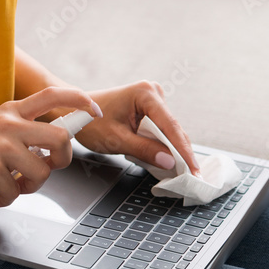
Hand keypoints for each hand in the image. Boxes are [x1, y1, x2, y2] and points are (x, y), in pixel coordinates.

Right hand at [0, 87, 100, 206]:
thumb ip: (19, 129)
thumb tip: (50, 145)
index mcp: (11, 112)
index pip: (53, 95)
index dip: (79, 101)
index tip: (93, 111)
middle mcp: (8, 126)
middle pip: (61, 138)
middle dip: (63, 159)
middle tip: (50, 167)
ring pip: (41, 172)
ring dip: (30, 187)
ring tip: (12, 186)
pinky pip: (14, 192)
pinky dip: (5, 199)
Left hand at [70, 81, 199, 174]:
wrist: (74, 111)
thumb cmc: (90, 122)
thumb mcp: (116, 140)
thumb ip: (144, 150)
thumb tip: (170, 161)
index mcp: (145, 94)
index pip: (170, 126)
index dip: (184, 150)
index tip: (194, 170)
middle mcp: (152, 92)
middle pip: (173, 128)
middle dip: (181, 152)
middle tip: (192, 176)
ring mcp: (152, 99)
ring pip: (169, 130)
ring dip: (173, 149)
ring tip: (184, 172)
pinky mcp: (149, 108)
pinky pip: (161, 129)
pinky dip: (163, 144)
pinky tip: (169, 160)